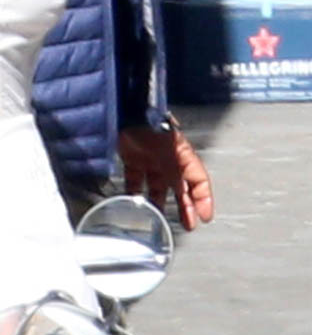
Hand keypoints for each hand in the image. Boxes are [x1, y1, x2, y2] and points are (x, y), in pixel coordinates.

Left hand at [118, 117, 213, 231]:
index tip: (205, 217)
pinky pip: (135, 181)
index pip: (199, 180)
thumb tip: (184, 190)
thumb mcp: (170, 147)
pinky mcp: (132, 159)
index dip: (204, 199)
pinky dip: (134, 194)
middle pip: (180, 188)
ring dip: (158, 203)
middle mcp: (168, 160)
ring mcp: (150, 160)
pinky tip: (133, 204)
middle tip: (188, 225)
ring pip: (157, 188)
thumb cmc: (152, 122)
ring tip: (158, 220)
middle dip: (185, 207)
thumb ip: (177, 168)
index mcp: (182, 155)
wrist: (128, 109)